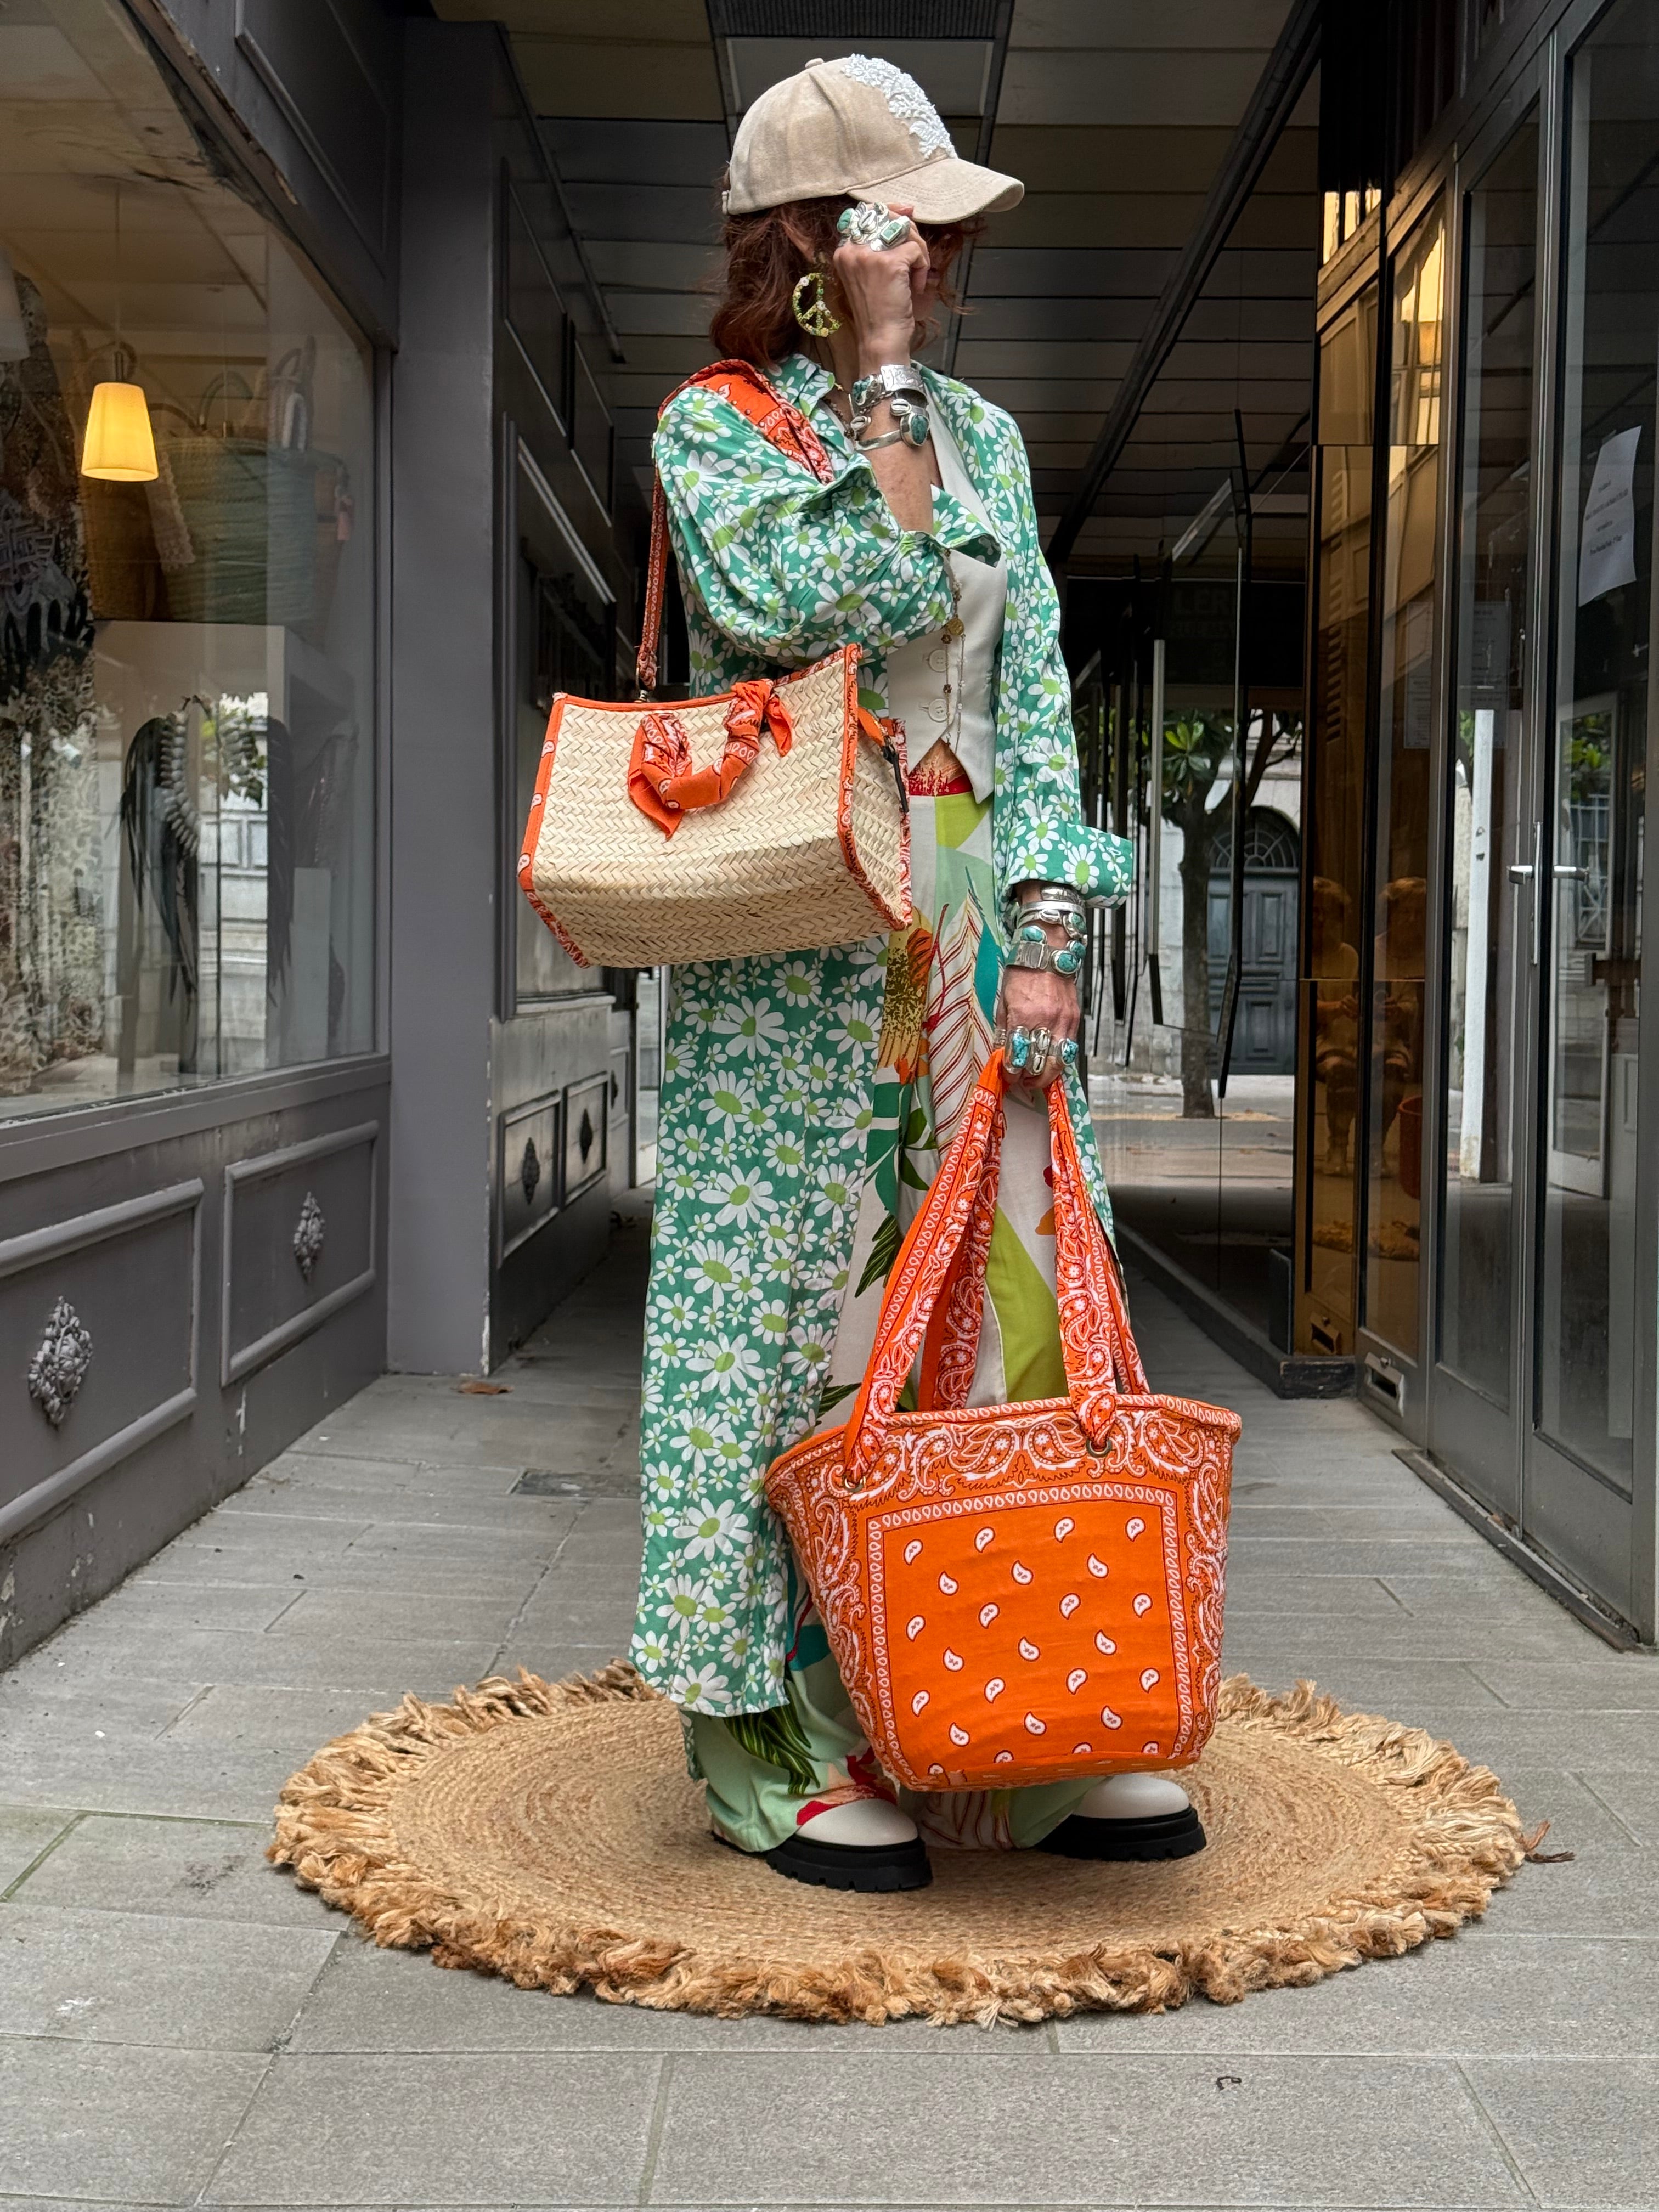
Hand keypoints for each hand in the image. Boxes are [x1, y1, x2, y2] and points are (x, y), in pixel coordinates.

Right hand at [831, 202, 928, 367]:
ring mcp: (869, 255)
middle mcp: (852, 249)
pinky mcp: (889, 263)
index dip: (891, 217)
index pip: (867, 214)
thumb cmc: (880, 311)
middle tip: (914, 261)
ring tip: (914, 277)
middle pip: (889, 218)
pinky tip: (916, 287)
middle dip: (909, 235)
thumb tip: (907, 208)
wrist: (880, 340)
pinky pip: (916, 249)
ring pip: (905, 231)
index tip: (904, 228)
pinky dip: (922, 268)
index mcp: (843, 251)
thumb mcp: (875, 273)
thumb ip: (884, 243)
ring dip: (918, 252)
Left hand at [999, 963, 1080, 1090]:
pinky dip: (1059, 1061)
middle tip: (1022, 1081)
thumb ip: (1004, 1030)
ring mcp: (1063, 1021)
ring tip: (1036, 1079)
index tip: (1008, 1075)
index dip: (1011, 1072)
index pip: (1017, 1056)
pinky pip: (1069, 1049)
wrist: (1047, 953)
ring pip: (1058, 1062)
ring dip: (1046, 1076)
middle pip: (1039, 1064)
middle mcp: (1045, 1021)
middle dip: (1029, 1079)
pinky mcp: (1074, 1019)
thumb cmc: (1021, 974)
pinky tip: (1050, 1064)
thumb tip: (1002, 1054)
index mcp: (1023, 1016)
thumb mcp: (1003, 1002)